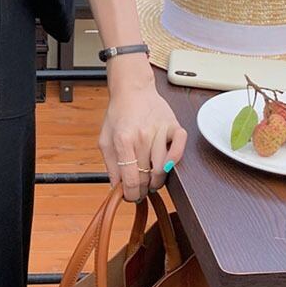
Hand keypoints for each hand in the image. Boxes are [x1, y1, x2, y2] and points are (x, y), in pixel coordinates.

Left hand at [98, 73, 186, 202]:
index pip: (130, 179)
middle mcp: (142, 136)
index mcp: (123, 140)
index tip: (131, 196)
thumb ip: (110, 165)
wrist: (133, 89)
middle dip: (143, 189)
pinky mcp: (174, 126)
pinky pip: (180, 151)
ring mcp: (159, 130)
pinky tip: (166, 166)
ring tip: (150, 178)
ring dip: (157, 180)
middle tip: (140, 188)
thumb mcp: (105, 139)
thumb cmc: (119, 114)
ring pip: (162, 170)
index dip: (131, 194)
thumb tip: (117, 188)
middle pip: (146, 177)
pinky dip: (174, 162)